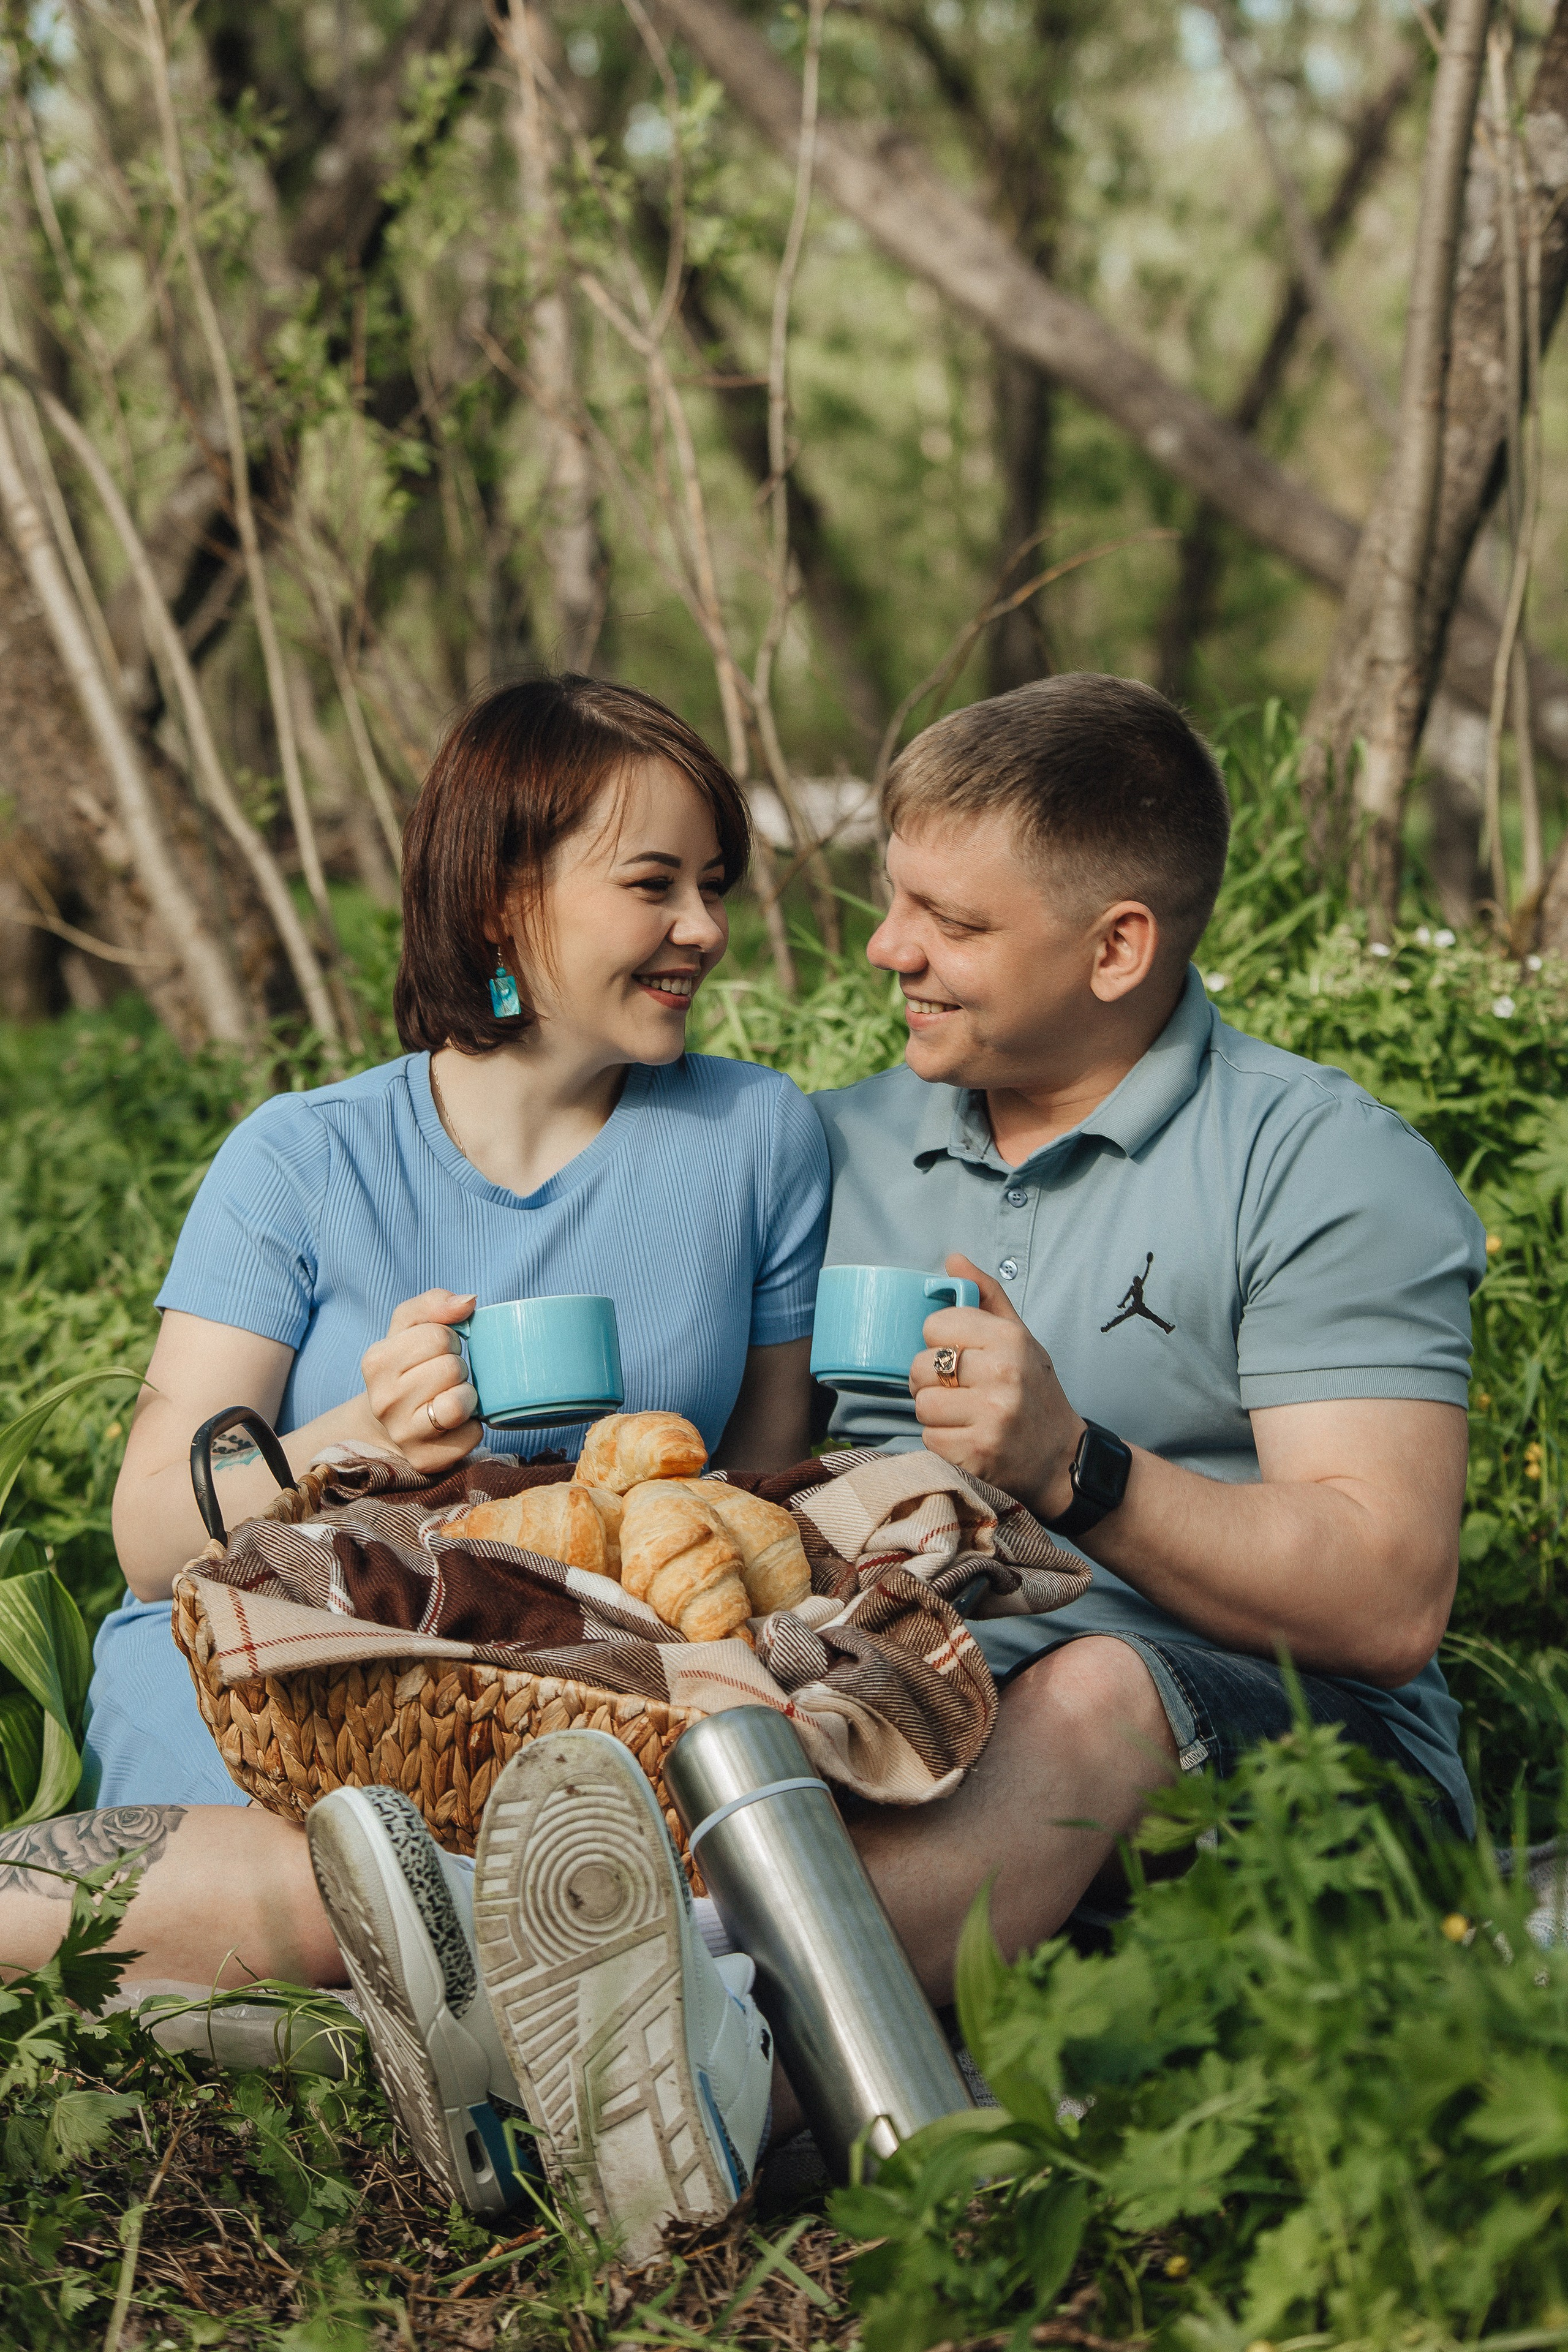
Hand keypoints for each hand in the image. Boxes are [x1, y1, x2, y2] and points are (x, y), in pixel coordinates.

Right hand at [360, 1290, 482, 1471]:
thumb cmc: (406, 1367)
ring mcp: (403, 1435)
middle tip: (444, 1378)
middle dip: (458, 1368)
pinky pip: (472, 1435)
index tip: (436, 1352)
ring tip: (451, 1397)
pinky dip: (472, 1426)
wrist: (388, 1424)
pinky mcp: (426, 1461)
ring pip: (460, 1404)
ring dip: (467, 1396)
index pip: (439, 1336)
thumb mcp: (409, 1327)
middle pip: (452, 1368)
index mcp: (376, 1362)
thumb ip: (434, 1304)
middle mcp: (383, 1401)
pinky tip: (454, 1424)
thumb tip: (469, 1301)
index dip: (448, 1340)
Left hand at [910, 1254, 1085, 1521]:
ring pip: (922, 1404)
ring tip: (963, 1414)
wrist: (1062, 1458)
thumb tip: (952, 1259)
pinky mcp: (977, 1453)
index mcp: (1011, 1339)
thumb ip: (986, 1296)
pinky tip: (967, 1436)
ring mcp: (990, 1416)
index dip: (940, 1342)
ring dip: (935, 1412)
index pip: (936, 1325)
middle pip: (920, 1365)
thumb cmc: (1035, 1393)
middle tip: (956, 1389)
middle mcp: (1003, 1375)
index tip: (959, 1355)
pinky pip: (928, 1438)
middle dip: (931, 1380)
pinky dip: (941, 1440)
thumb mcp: (1020, 1338)